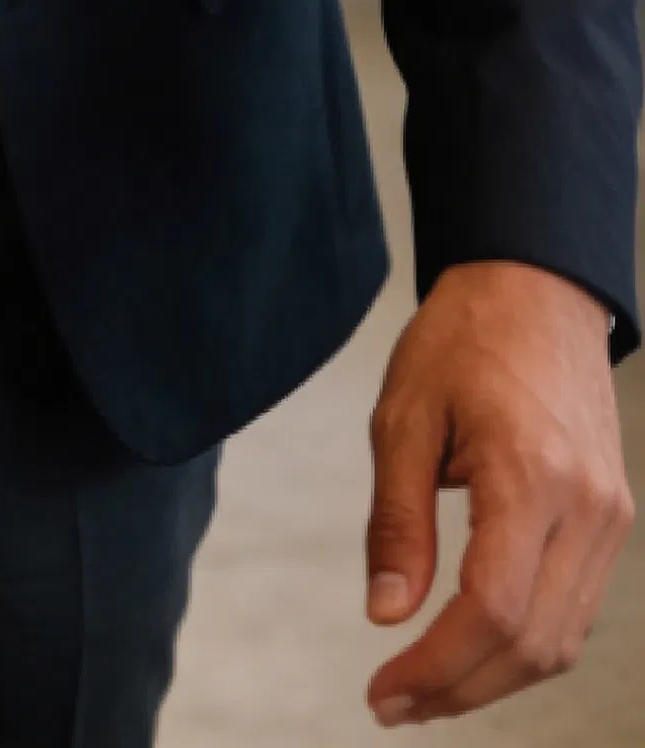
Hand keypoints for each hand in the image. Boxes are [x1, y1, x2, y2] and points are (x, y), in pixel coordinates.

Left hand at [365, 260, 632, 724]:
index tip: (381, 692)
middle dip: (459, 690)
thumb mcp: (405, 415)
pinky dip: (525, 646)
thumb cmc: (464, 339)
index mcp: (530, 473)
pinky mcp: (612, 517)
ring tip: (424, 690)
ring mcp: (609, 516)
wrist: (536, 287)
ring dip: (493, 680)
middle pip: (532, 643)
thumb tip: (385, 615)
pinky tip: (472, 650)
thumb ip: (397, 519)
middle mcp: (585, 505)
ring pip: (561, 641)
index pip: (493, 609)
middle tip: (393, 706)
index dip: (436, 667)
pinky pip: (575, 610)